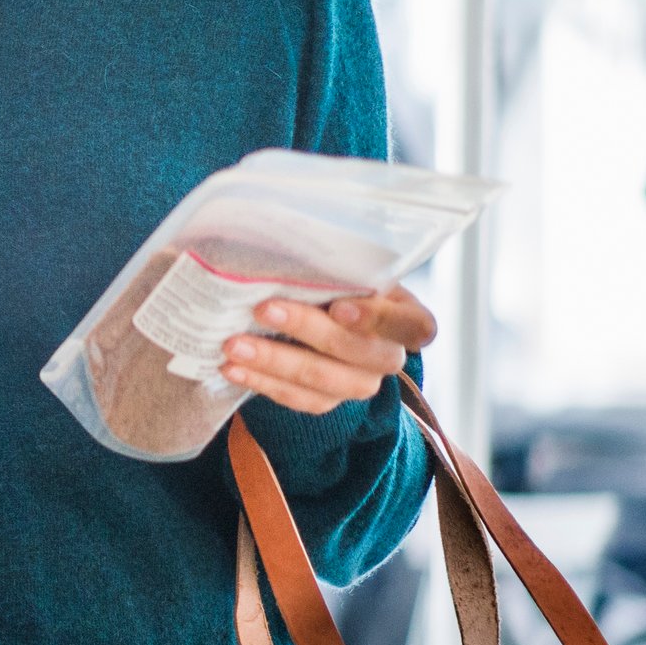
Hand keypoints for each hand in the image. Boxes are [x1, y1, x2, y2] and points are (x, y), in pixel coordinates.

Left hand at [222, 282, 433, 415]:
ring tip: (233, 345)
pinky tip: (231, 368)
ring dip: (274, 361)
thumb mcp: (344, 271)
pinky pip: (298, 399)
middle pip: (358, 351)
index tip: (339, 306)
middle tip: (263, 309)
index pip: (414, 326)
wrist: (322, 321)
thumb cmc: (336, 285)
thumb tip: (281, 243)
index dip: (380, 319)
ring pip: (323, 379)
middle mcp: (388, 356)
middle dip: (308, 330)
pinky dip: (262, 382)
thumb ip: (332, 267)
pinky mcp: (326, 402)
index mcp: (406, 318)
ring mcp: (359, 384)